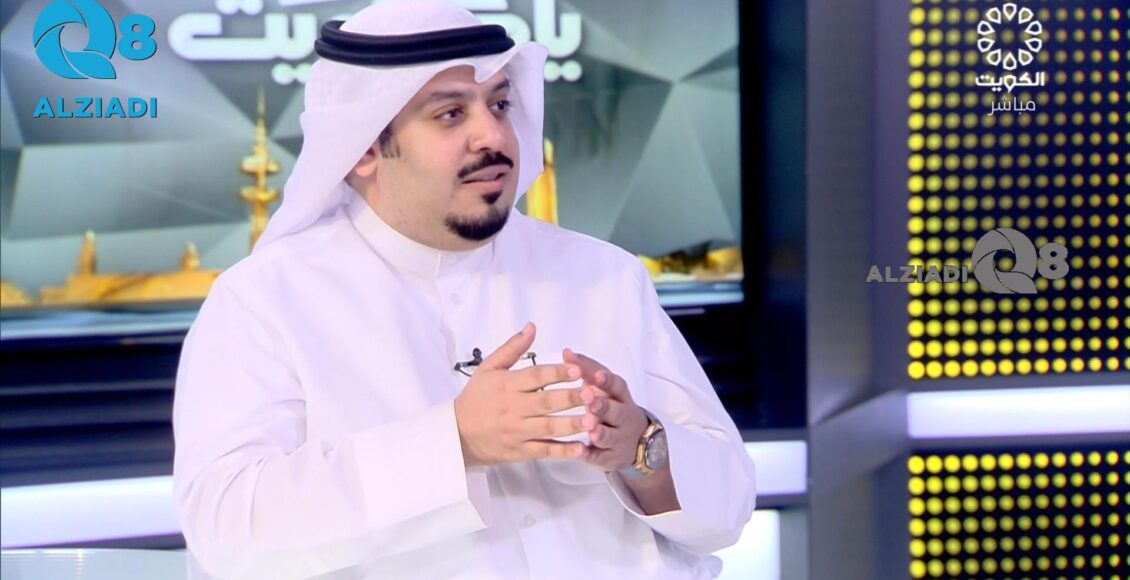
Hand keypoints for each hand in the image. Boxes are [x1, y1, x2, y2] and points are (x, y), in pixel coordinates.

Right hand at [454, 323, 587, 466]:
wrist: (457, 434)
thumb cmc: (476, 398)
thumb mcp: (488, 368)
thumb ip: (512, 348)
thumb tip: (532, 327)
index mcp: (508, 385)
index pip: (536, 377)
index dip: (557, 373)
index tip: (578, 369)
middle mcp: (514, 408)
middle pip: (547, 402)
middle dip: (572, 398)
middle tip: (593, 394)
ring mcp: (518, 431)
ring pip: (549, 428)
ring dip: (572, 425)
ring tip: (593, 420)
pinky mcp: (520, 451)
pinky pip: (544, 451)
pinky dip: (562, 451)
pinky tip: (581, 448)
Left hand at [562, 349, 648, 471]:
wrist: (635, 440)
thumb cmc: (611, 405)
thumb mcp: (603, 387)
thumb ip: (585, 369)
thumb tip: (566, 351)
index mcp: (620, 396)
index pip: (617, 386)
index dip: (608, 381)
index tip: (598, 375)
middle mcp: (622, 417)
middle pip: (616, 411)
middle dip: (604, 406)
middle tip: (591, 401)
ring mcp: (617, 439)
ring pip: (609, 436)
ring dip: (600, 432)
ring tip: (590, 428)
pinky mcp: (609, 457)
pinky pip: (600, 458)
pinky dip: (591, 456)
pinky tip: (581, 452)